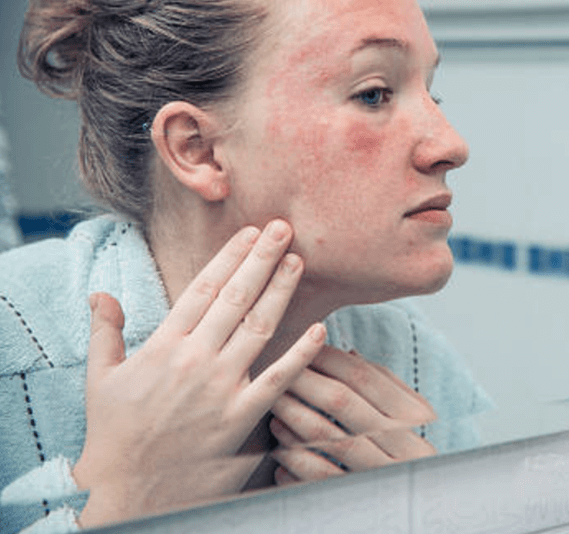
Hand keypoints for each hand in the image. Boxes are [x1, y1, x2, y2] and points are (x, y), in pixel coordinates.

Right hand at [74, 220, 326, 526]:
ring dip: (281, 292)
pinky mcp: (240, 417)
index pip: (203, 289)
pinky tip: (320, 329)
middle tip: (284, 228)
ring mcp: (220, 388)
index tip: (249, 232)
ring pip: (259, 328)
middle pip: (235, 298)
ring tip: (299, 261)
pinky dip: (300, 354)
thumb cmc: (115, 433)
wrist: (129, 488)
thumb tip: (100, 294)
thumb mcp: (101, 378)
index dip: (229, 256)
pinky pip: (277, 379)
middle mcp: (195, 360)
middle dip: (262, 259)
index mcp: (163, 345)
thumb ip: (106, 332)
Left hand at [269, 345, 436, 483]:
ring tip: (274, 411)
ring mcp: (380, 469)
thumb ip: (383, 385)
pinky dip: (296, 463)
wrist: (425, 500)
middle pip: (342, 401)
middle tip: (277, 374)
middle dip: (304, 383)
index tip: (303, 349)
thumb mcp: (407, 418)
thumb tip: (349, 351)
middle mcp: (399, 439)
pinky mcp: (360, 495)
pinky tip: (280, 454)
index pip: (365, 376)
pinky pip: (321, 476)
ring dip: (294, 420)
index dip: (330, 360)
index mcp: (411, 415)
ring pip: (328, 437)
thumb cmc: (406, 452)